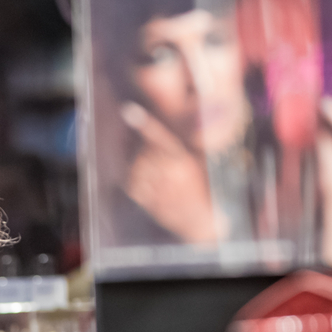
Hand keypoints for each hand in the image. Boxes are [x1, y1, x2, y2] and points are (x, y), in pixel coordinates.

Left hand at [120, 101, 225, 243]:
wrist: (202, 220)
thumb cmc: (202, 188)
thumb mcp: (198, 163)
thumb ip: (181, 147)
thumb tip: (161, 134)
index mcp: (184, 161)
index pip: (160, 137)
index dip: (144, 124)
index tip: (128, 111)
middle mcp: (170, 174)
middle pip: (145, 152)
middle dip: (147, 152)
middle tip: (158, 158)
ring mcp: (159, 189)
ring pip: (137, 168)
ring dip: (141, 167)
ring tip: (156, 173)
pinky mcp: (151, 202)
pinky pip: (134, 186)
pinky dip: (136, 183)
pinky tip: (149, 184)